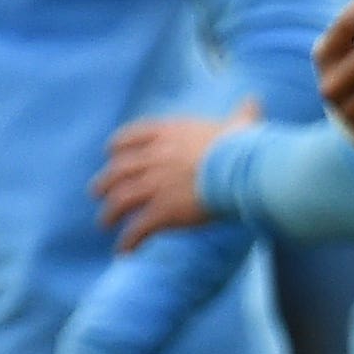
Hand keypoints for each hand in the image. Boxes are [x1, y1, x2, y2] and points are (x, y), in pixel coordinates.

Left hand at [92, 104, 251, 250]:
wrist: (240, 170)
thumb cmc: (243, 146)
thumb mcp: (240, 124)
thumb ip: (243, 114)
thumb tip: (255, 102)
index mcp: (168, 134)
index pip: (130, 136)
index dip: (117, 147)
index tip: (111, 153)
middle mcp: (154, 158)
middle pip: (117, 170)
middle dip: (104, 183)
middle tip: (98, 193)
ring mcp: (154, 186)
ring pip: (119, 200)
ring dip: (109, 213)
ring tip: (105, 223)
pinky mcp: (161, 212)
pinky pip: (137, 229)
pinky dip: (128, 241)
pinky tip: (125, 251)